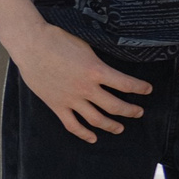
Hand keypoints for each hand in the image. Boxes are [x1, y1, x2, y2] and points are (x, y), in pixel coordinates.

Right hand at [11, 20, 151, 141]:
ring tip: (120, 128)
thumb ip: (99, 61)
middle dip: (130, 111)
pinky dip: (83, 134)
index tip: (148, 89)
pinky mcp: (56, 105)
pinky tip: (93, 138)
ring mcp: (70, 98)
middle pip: (115, 106)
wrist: (30, 44)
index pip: (126, 84)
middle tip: (139, 112)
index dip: (140, 88)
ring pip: (96, 119)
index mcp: (96, 70)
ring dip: (111, 125)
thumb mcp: (87, 46)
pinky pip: (72, 125)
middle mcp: (86, 88)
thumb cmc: (58, 40)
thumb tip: (113, 66)